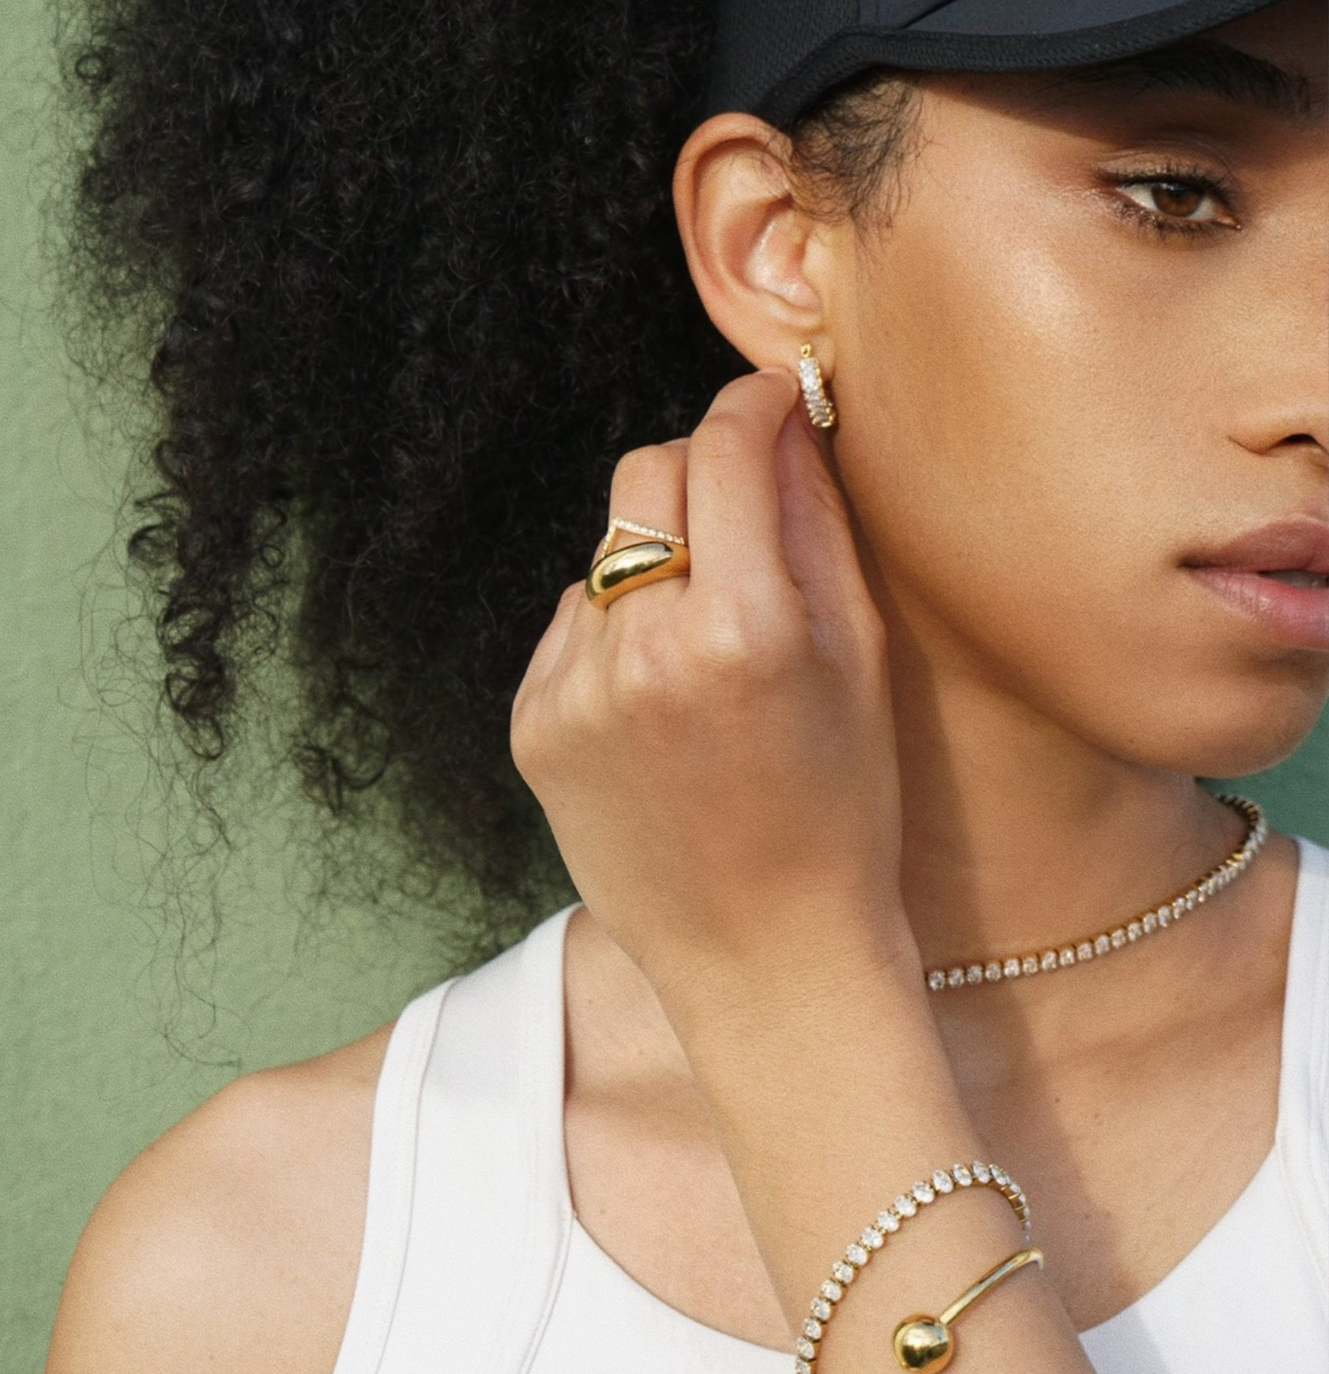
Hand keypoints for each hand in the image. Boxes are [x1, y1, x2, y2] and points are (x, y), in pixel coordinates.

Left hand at [512, 368, 916, 1018]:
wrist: (764, 956)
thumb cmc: (840, 814)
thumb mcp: (859, 664)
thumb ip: (815, 528)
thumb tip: (785, 426)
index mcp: (744, 630)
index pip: (726, 447)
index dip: (754, 404)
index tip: (772, 401)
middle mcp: (643, 652)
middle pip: (644, 474)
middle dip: (696, 469)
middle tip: (740, 508)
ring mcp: (572, 693)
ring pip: (604, 555)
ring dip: (654, 566)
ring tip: (705, 652)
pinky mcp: (531, 728)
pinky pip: (570, 629)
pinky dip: (613, 636)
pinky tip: (659, 704)